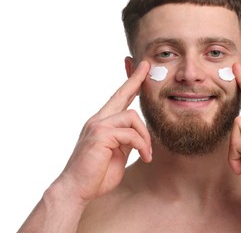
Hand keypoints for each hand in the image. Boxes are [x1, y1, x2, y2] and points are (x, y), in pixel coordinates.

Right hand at [55, 61, 151, 204]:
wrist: (76, 190)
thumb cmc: (97, 174)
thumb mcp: (118, 153)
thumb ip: (126, 139)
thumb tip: (138, 132)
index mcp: (102, 123)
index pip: (118, 99)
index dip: (130, 83)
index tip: (140, 70)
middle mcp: (98, 120)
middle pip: (121, 94)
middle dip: (135, 79)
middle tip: (147, 66)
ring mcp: (98, 125)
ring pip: (132, 116)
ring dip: (145, 136)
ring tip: (147, 153)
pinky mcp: (100, 135)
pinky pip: (130, 133)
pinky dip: (141, 145)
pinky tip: (144, 156)